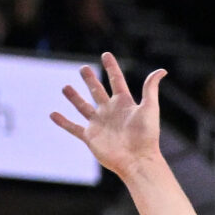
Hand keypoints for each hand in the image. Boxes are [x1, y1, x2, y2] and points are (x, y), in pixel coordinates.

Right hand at [52, 52, 168, 180]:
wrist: (138, 160)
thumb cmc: (146, 135)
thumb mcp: (149, 107)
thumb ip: (150, 88)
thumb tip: (162, 70)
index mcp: (124, 103)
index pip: (116, 80)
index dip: (111, 67)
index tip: (106, 54)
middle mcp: (110, 111)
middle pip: (97, 91)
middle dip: (90, 80)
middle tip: (83, 68)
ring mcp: (99, 124)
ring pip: (83, 107)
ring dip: (74, 97)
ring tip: (65, 87)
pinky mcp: (91, 137)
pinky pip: (74, 127)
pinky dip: (63, 122)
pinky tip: (53, 114)